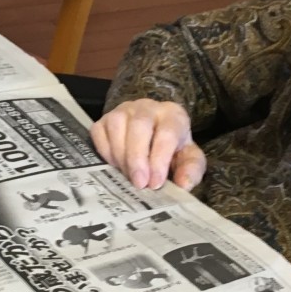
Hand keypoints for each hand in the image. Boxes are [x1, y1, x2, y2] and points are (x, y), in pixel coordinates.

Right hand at [90, 99, 206, 190]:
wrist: (155, 136)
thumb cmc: (173, 149)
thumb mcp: (189, 160)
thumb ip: (191, 171)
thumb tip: (184, 184)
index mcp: (173, 115)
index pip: (167, 133)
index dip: (160, 159)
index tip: (155, 183)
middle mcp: (147, 107)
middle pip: (139, 125)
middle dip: (137, 158)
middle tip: (139, 184)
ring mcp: (123, 110)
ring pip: (116, 125)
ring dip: (120, 155)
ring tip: (127, 176)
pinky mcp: (105, 119)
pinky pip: (99, 132)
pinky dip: (105, 152)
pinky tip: (115, 166)